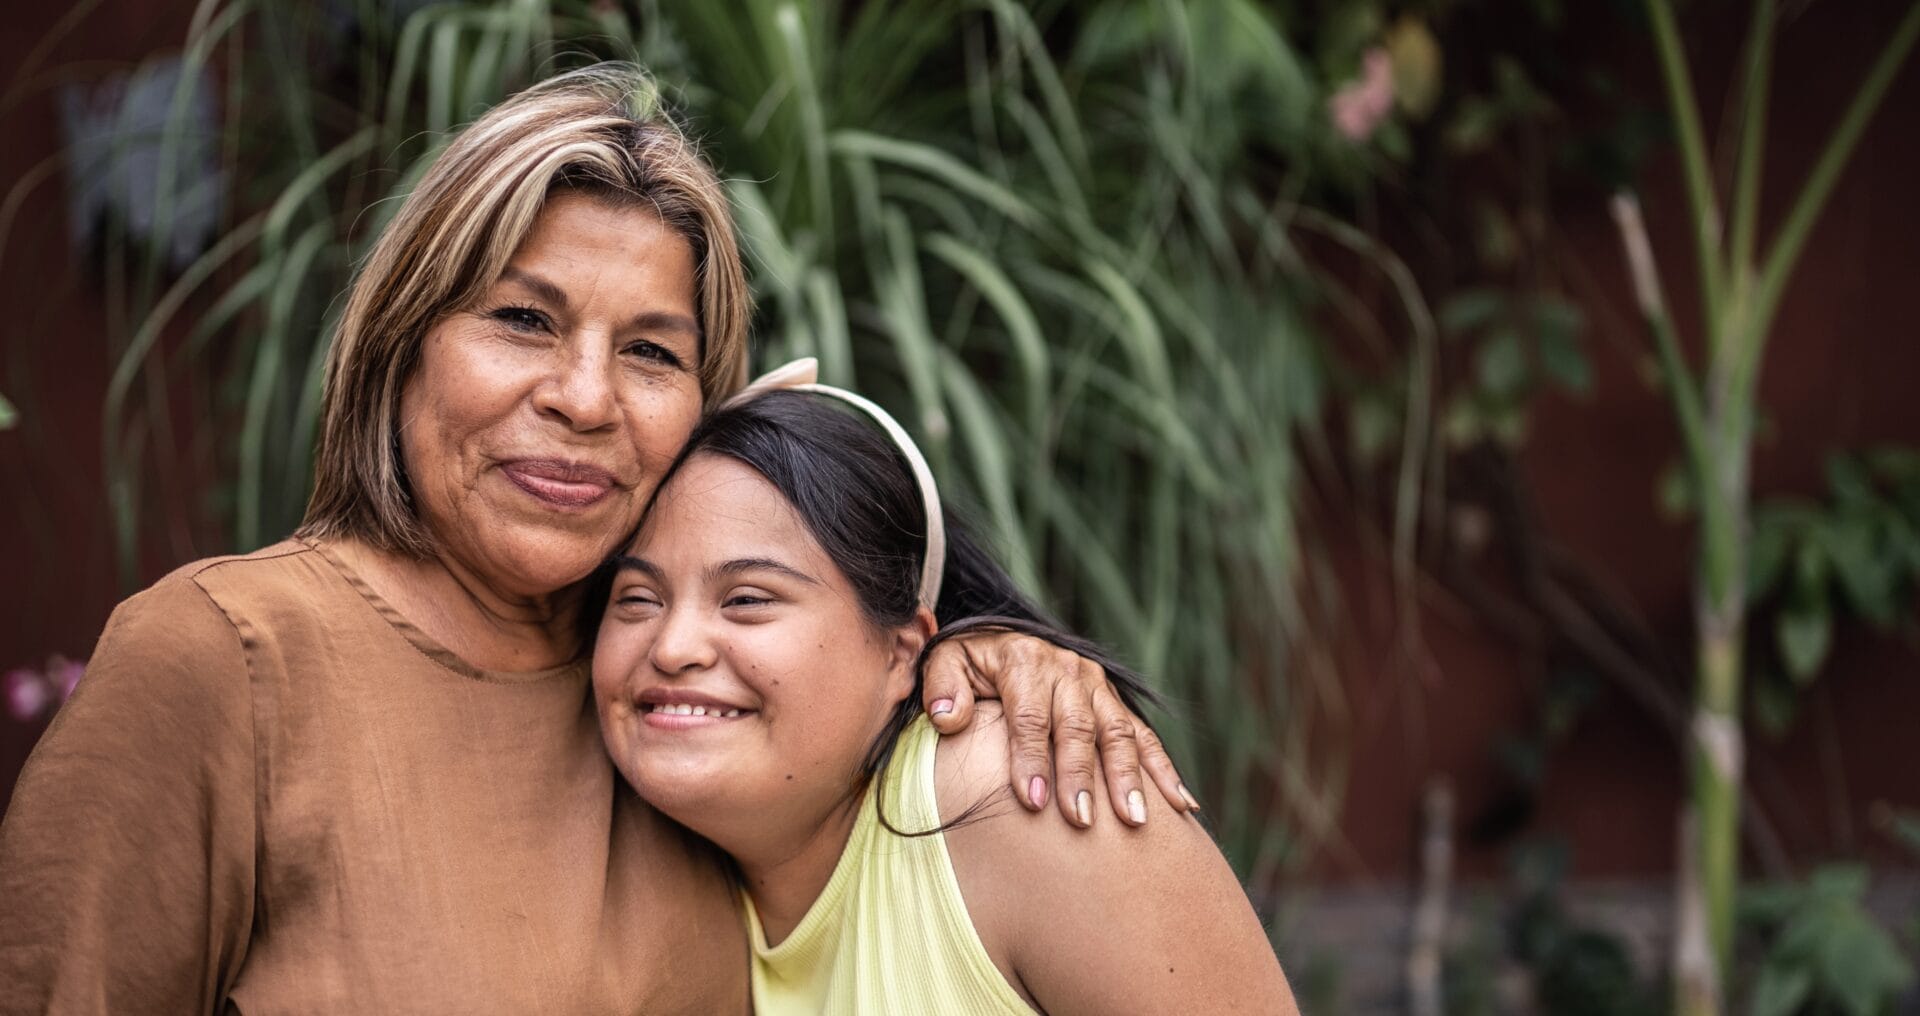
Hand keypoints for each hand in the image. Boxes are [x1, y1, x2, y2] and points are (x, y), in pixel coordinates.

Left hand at [920, 629, 1195, 826]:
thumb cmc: (970, 666)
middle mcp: (1067, 671)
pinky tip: (1183, 806)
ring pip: (1118, 732)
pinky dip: (1165, 770)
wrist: (1005, 639)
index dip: (1029, 758)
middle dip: (1079, 775)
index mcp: (1024, 661)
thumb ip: (943, 688)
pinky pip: (1144, 736)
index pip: (1028, 715)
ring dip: (1128, 776)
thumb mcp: (947, 663)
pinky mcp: (1115, 703)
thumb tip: (948, 718)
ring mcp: (1097, 687)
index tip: (1031, 801)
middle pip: (1077, 726)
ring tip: (1133, 820)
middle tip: (1079, 821)